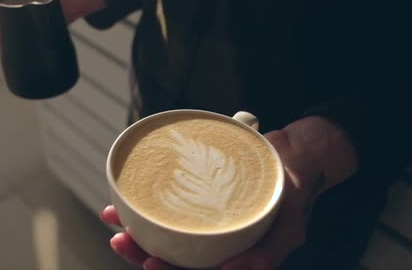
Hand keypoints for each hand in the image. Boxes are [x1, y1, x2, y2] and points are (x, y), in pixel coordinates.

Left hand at [100, 117, 357, 269]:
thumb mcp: (291, 224)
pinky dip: (145, 206)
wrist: (296, 152)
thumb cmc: (295, 188)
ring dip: (138, 230)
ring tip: (115, 222)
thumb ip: (268, 253)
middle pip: (174, 256)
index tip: (149, 262)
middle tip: (121, 240)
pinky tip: (125, 200)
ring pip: (166, 234)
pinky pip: (168, 207)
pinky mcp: (199, 196)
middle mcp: (216, 241)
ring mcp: (205, 219)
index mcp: (233, 254)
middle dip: (143, 251)